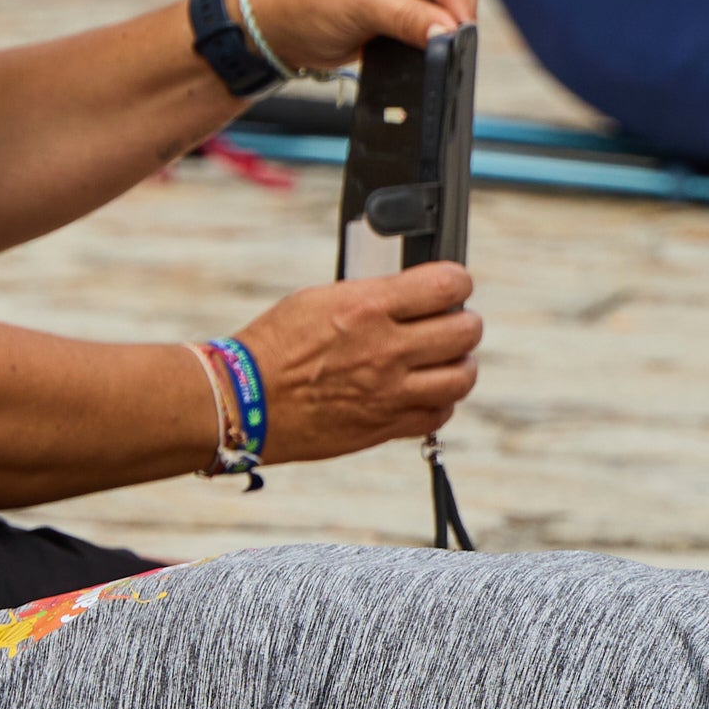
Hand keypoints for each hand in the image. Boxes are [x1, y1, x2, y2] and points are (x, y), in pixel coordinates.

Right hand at [238, 260, 481, 461]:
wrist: (242, 400)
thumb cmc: (275, 345)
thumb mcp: (323, 297)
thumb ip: (376, 295)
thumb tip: (416, 294)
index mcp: (368, 307)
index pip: (448, 285)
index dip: (457, 282)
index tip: (452, 286)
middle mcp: (385, 349)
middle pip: (466, 331)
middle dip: (463, 322)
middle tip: (448, 324)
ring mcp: (388, 392)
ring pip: (462, 377)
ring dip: (460, 365)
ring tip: (444, 360)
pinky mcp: (383, 427)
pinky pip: (438, 416)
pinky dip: (439, 402)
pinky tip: (424, 392)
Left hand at [245, 0, 483, 75]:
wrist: (285, 24)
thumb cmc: (308, 4)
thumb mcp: (358, 7)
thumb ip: (409, 18)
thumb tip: (449, 33)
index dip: (455, 1)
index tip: (459, 36)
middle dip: (456, 9)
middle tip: (448, 45)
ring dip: (451, 17)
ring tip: (433, 41)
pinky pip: (448, 2)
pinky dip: (444, 22)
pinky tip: (429, 36)